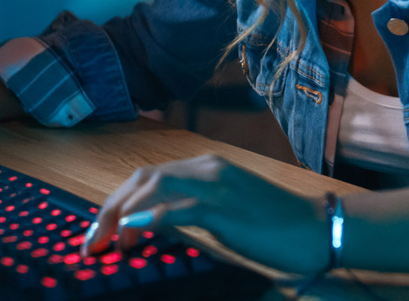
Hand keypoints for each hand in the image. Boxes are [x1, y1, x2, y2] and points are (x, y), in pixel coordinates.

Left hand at [81, 153, 328, 274]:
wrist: (315, 228)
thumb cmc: (273, 227)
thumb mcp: (224, 214)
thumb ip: (190, 211)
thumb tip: (153, 226)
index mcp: (206, 168)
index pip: (150, 176)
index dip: (120, 200)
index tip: (102, 231)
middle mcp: (206, 168)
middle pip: (144, 178)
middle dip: (111, 206)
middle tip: (92, 241)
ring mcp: (216, 184)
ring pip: (155, 187)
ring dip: (123, 213)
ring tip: (107, 242)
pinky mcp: (225, 206)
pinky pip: (181, 207)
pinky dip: (151, 217)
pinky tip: (133, 231)